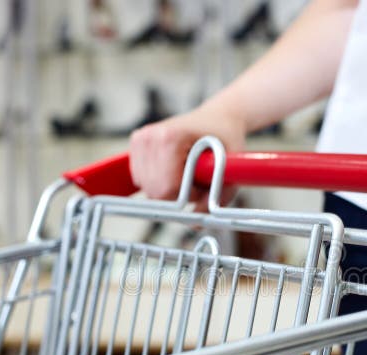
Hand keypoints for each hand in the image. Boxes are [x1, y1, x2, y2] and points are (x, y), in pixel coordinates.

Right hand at [128, 102, 246, 209]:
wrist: (217, 118)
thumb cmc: (225, 140)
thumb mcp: (229, 172)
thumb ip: (214, 201)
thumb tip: (194, 225)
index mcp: (170, 138)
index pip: (166, 188)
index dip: (188, 195)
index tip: (203, 185)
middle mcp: (150, 136)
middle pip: (154, 191)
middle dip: (177, 195)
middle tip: (196, 181)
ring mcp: (140, 139)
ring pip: (147, 188)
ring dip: (168, 189)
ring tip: (186, 172)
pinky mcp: (136, 144)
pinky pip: (142, 180)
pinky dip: (159, 182)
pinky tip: (174, 169)